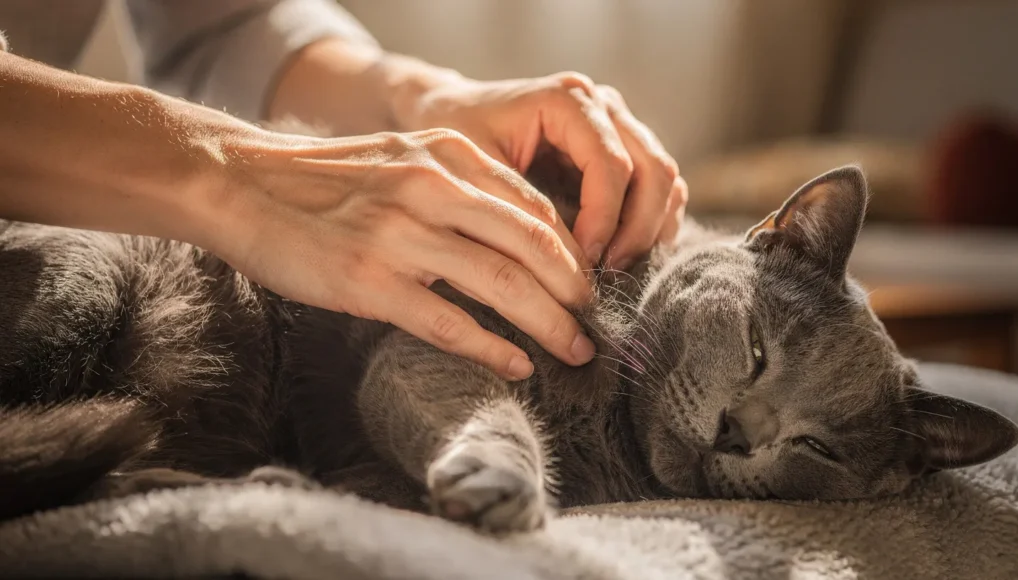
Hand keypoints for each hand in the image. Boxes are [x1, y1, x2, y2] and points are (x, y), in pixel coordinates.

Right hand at [210, 128, 595, 379]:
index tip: (588, 285)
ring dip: (550, 324)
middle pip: (534, 246)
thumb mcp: (402, 159)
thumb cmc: (325, 180)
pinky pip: (449, 322)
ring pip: (504, 284)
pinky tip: (516, 365)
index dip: (574, 253)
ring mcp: (401, 234)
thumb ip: (459, 187)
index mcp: (447, 155)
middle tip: (596, 325)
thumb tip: (520, 239)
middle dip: (577, 292)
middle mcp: (433, 187)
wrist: (240, 183)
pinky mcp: (369, 280)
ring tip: (574, 350)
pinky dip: (492, 348)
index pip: (536, 209)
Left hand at [400, 71, 688, 269]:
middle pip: (654, 170)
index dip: (604, 221)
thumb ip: (518, 209)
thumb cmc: (456, 144)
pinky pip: (661, 190)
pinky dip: (651, 227)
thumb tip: (553, 267)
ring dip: (649, 232)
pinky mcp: (627, 150)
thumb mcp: (475, 173)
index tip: (583, 265)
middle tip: (608, 275)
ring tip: (615, 271)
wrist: (452, 119)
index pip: (611, 165)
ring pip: (667, 181)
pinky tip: (621, 259)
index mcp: (568, 100)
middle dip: (636, 231)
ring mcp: (621, 125)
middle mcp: (604, 105)